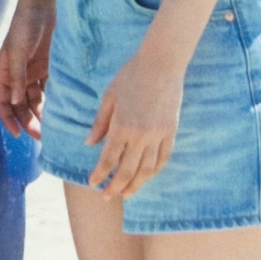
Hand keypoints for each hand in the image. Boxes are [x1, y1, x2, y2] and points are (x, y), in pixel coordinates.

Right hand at [0, 0, 55, 139]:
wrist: (43, 6)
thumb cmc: (24, 26)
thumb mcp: (18, 52)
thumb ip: (16, 77)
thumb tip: (13, 103)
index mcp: (4, 73)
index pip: (2, 102)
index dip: (8, 119)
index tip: (18, 134)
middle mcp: (16, 76)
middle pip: (19, 105)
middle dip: (27, 120)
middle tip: (40, 135)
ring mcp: (32, 73)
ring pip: (33, 100)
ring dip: (39, 114)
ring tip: (50, 128)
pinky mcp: (46, 69)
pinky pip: (47, 90)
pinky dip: (51, 101)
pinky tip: (59, 112)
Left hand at [86, 43, 182, 200]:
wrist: (162, 63)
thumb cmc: (131, 75)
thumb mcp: (110, 96)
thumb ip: (100, 122)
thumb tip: (89, 144)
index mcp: (122, 125)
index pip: (109, 158)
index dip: (100, 174)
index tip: (93, 183)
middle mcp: (140, 135)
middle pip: (127, 170)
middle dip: (115, 186)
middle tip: (107, 197)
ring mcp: (158, 134)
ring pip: (147, 169)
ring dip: (136, 185)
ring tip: (126, 194)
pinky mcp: (171, 131)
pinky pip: (164, 158)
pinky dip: (155, 171)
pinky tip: (147, 177)